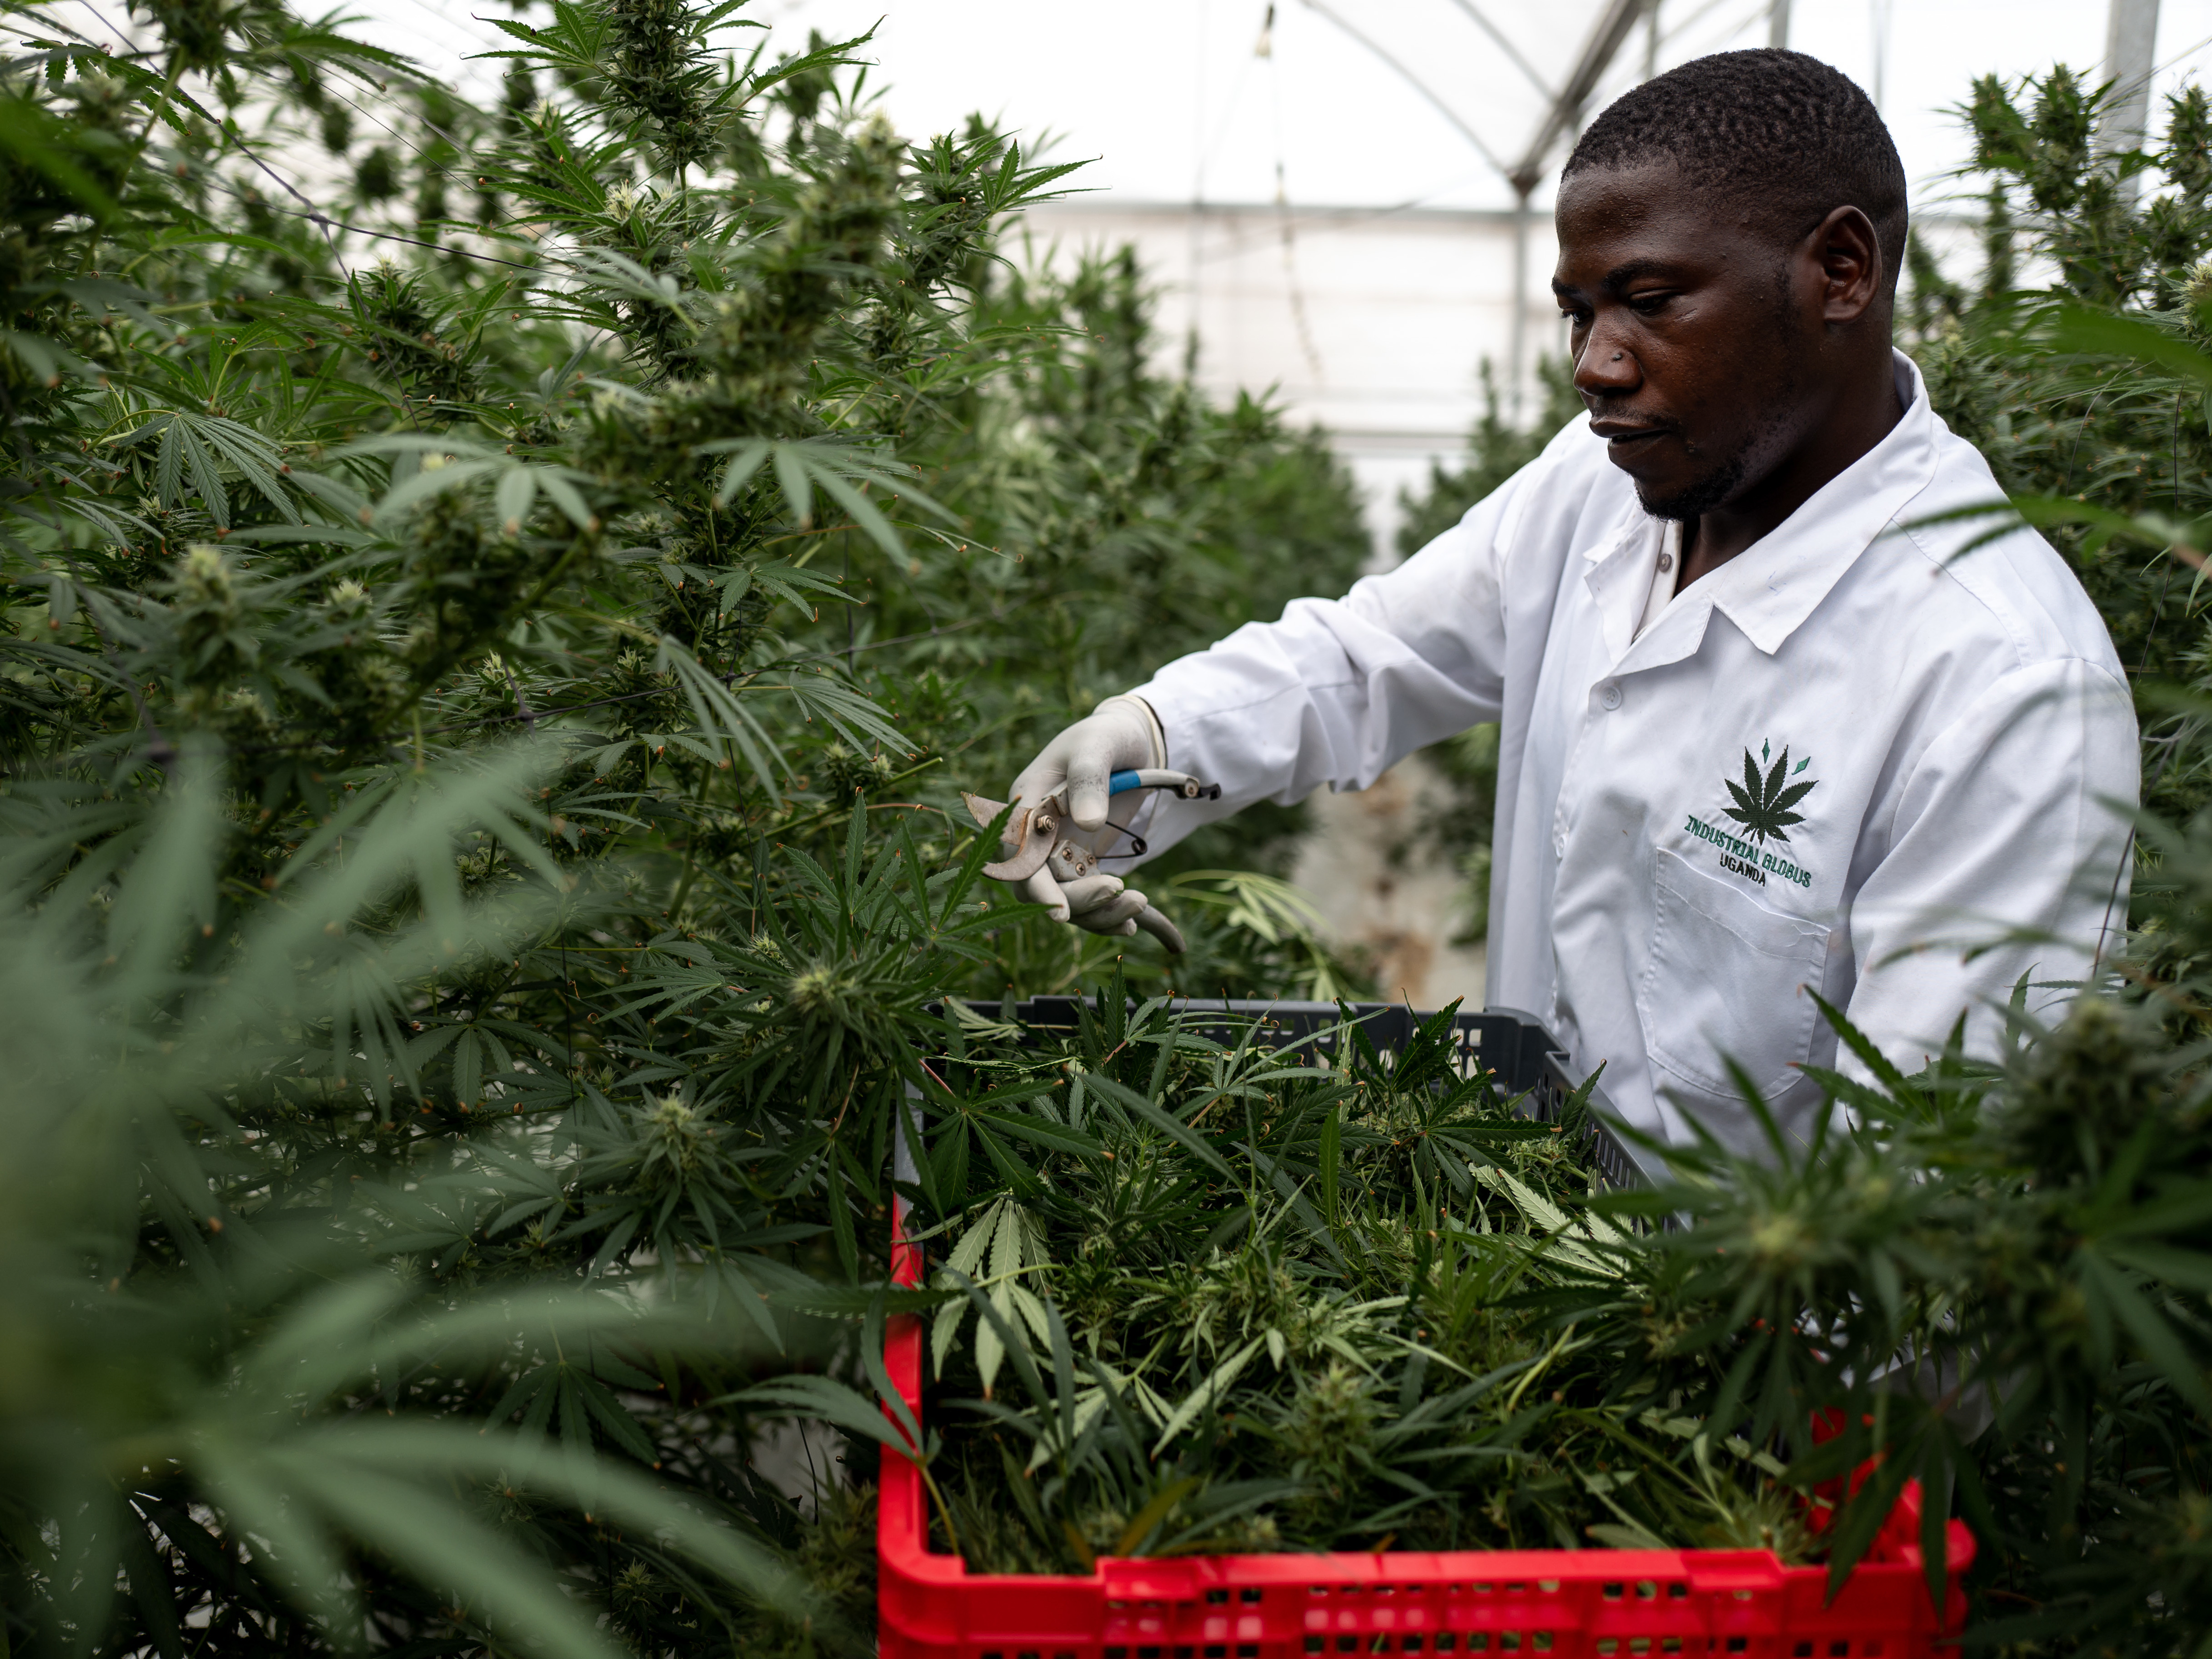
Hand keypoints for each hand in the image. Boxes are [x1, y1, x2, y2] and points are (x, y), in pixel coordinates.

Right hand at [1003, 695, 1163, 924]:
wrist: (1130, 742)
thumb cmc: (1105, 737)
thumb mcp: (1096, 746)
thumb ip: (1089, 779)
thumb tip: (1089, 822)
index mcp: (1027, 805)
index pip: (1020, 857)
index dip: (1036, 888)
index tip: (1061, 913)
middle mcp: (1036, 835)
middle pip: (1041, 887)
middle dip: (1078, 901)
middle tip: (1122, 892)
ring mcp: (1059, 852)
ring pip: (1066, 899)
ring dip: (1099, 912)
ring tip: (1139, 904)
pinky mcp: (1082, 863)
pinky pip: (1087, 898)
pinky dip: (1108, 914)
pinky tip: (1135, 922)